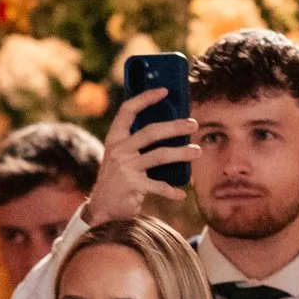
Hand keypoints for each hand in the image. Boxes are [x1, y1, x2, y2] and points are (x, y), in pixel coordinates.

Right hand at [83, 88, 196, 225]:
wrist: (101, 208)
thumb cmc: (117, 178)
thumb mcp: (119, 156)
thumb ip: (135, 142)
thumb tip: (168, 127)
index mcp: (115, 138)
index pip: (127, 110)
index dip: (145, 98)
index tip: (164, 90)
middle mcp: (119, 150)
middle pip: (151, 131)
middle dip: (175, 127)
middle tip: (193, 125)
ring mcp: (125, 168)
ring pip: (160, 156)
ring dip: (182, 153)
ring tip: (197, 152)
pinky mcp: (133, 186)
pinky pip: (159, 186)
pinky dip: (172, 191)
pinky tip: (181, 193)